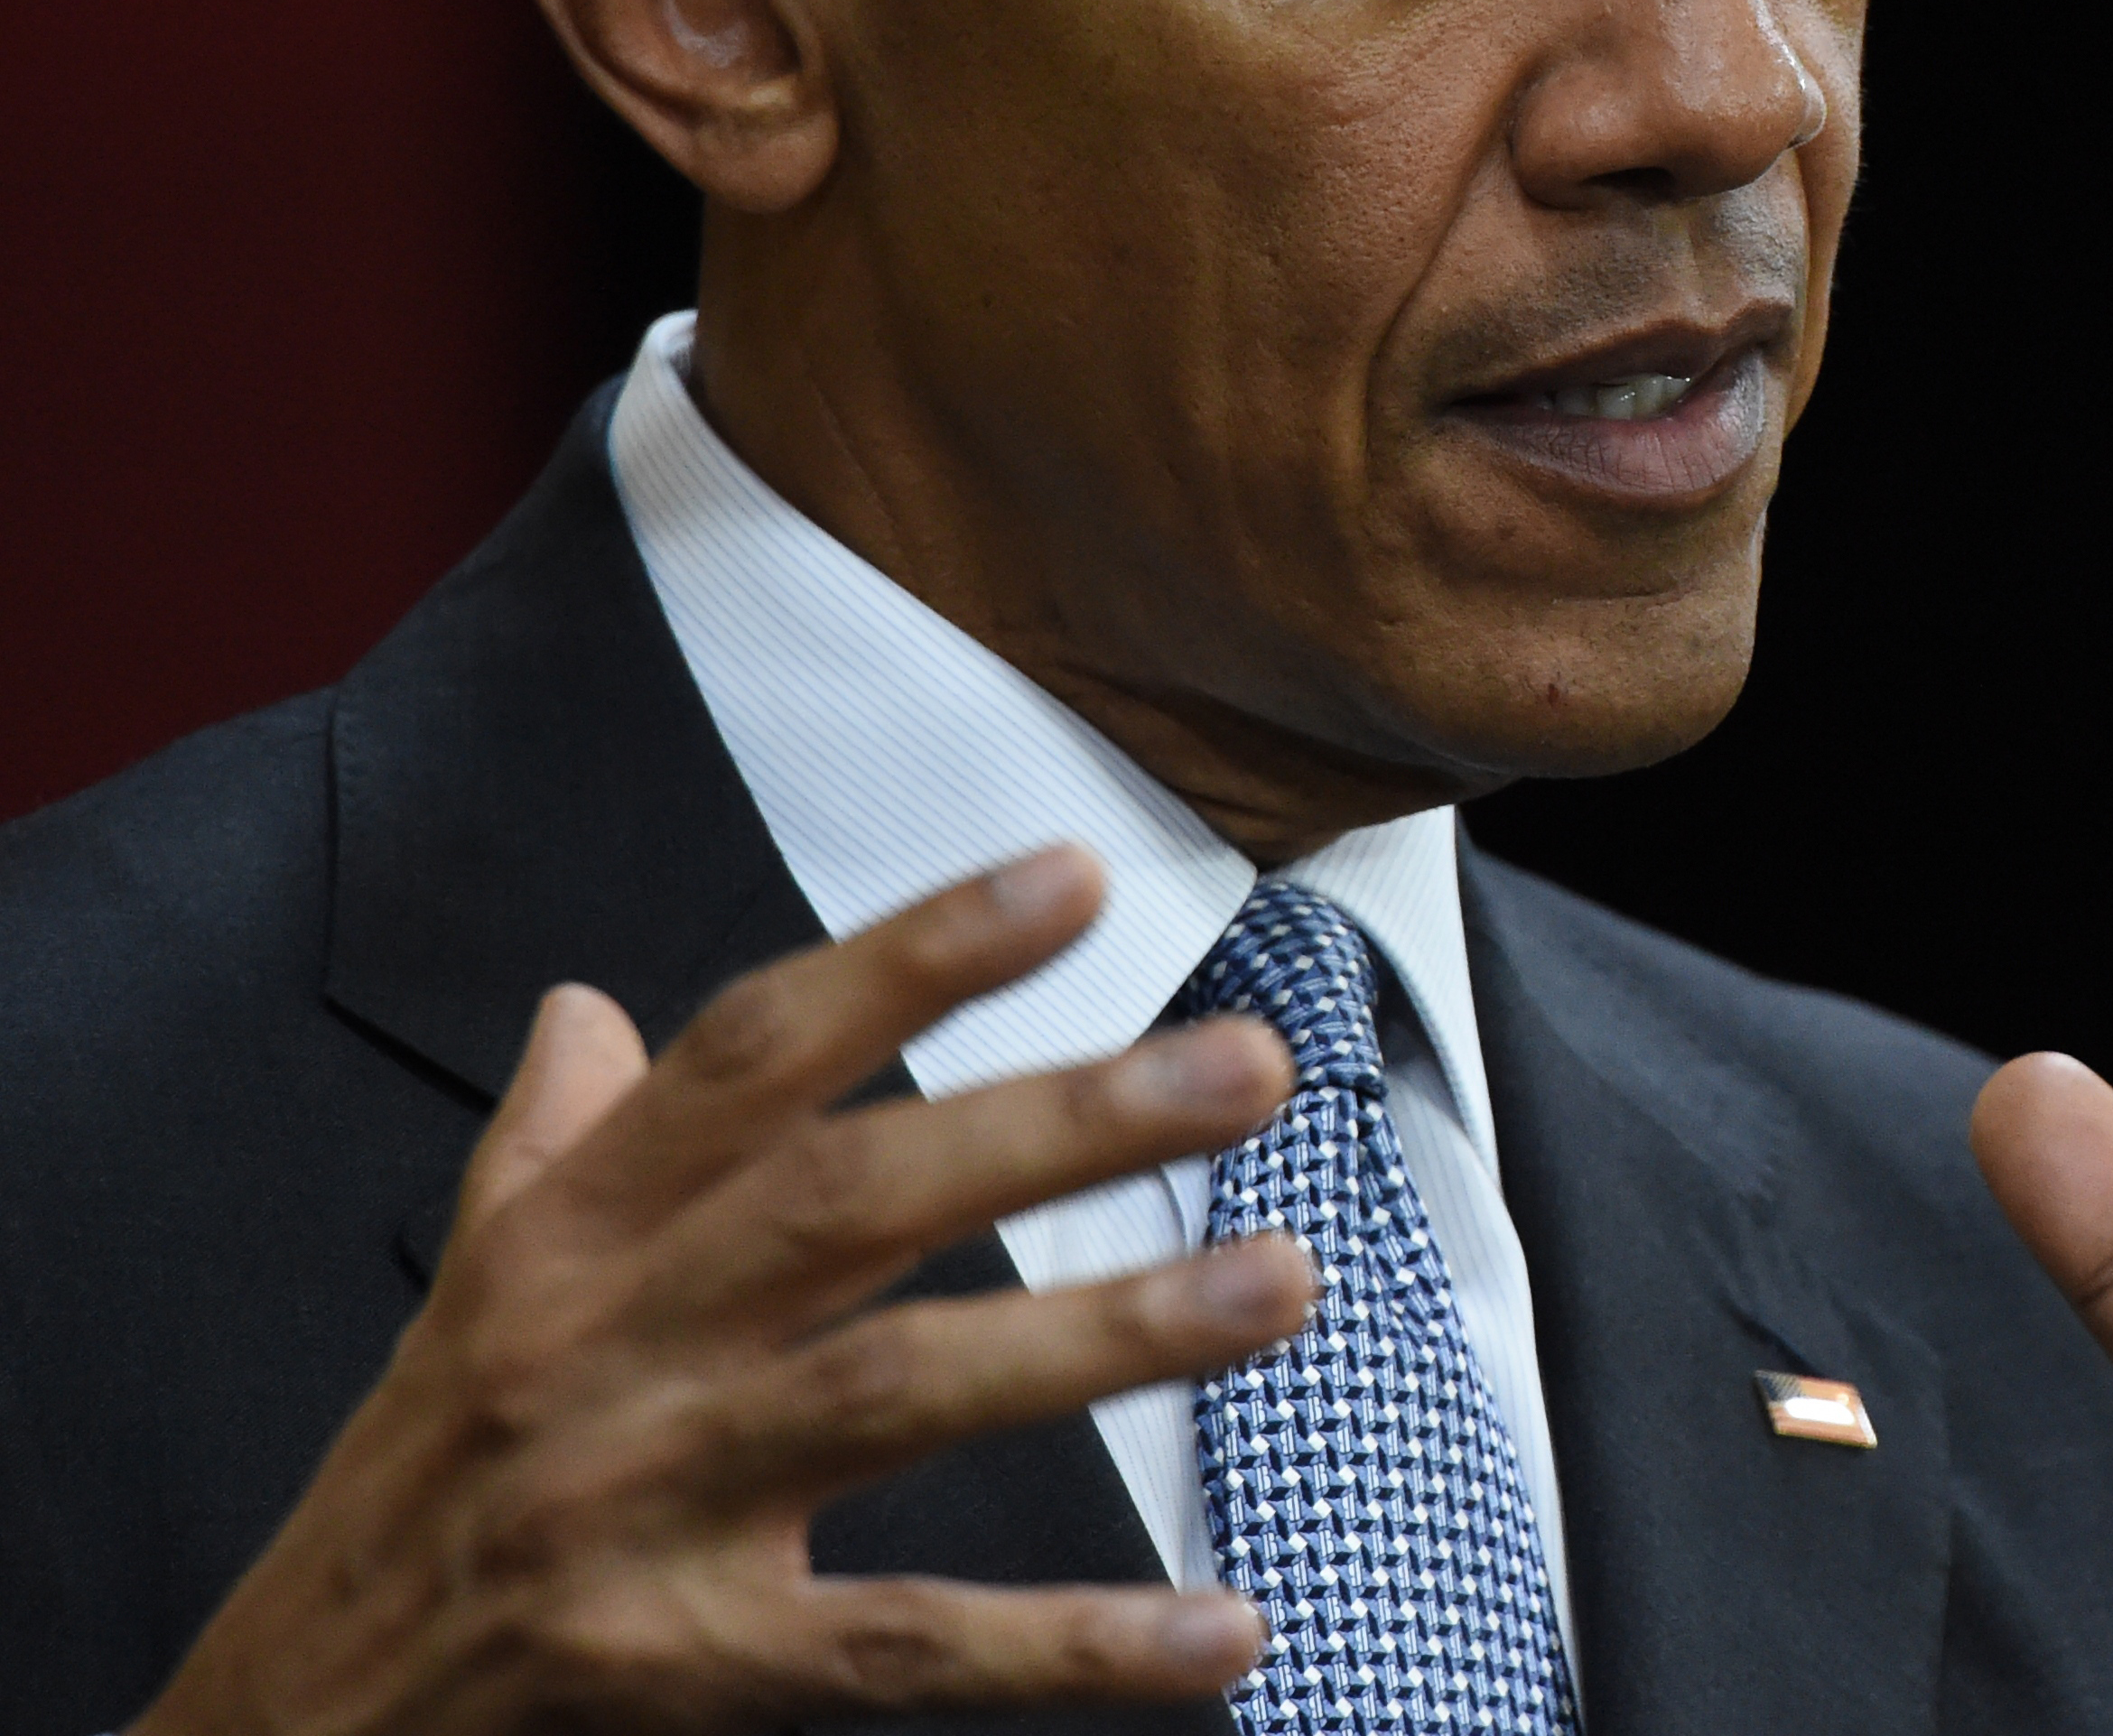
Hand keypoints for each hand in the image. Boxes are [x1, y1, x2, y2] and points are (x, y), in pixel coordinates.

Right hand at [135, 846, 1314, 1735]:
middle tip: (1248, 1065)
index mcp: (566, 1243)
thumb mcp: (462, 1305)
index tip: (1079, 878)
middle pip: (854, 1201)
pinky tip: (1223, 1631)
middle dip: (1061, 1121)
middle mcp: (605, 1351)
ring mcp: (644, 1509)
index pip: (754, 1055)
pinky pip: (904, 1648)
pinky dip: (1073, 1646)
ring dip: (1106, 1333)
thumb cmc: (407, 1497)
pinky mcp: (681, 1671)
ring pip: (898, 1392)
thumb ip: (549, 1151)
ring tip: (1281, 1281)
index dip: (915, 957)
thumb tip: (587, 1007)